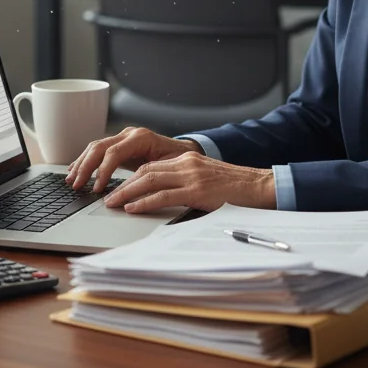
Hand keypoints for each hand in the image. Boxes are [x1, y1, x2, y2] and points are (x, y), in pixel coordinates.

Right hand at [66, 126, 201, 192]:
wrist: (185, 152)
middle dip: (86, 166)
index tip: (97, 189)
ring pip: (95, 147)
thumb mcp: (171, 168)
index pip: (114, 152)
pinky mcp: (120, 145)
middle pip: (100, 147)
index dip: (103, 171)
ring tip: (71, 179)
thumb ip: (153, 175)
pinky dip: (86, 160)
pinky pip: (98, 150)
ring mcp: (123, 137)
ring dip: (82, 163)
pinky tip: (75, 169)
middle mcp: (130, 134)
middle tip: (76, 185)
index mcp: (141, 137)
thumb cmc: (181, 161)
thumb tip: (137, 190)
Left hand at [103, 153, 275, 213]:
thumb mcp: (206, 180)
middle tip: (107, 197)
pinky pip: (163, 195)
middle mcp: (186, 164)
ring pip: (149, 180)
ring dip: (127, 193)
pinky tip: (133, 208)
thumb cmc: (235, 188)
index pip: (151, 166)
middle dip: (122, 184)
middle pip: (145, 170)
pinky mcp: (197, 190)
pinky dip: (144, 201)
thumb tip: (162, 198)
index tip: (117, 189)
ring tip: (113, 204)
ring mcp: (191, 176)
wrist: (260, 186)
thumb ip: (185, 184)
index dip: (130, 178)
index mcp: (187, 160)